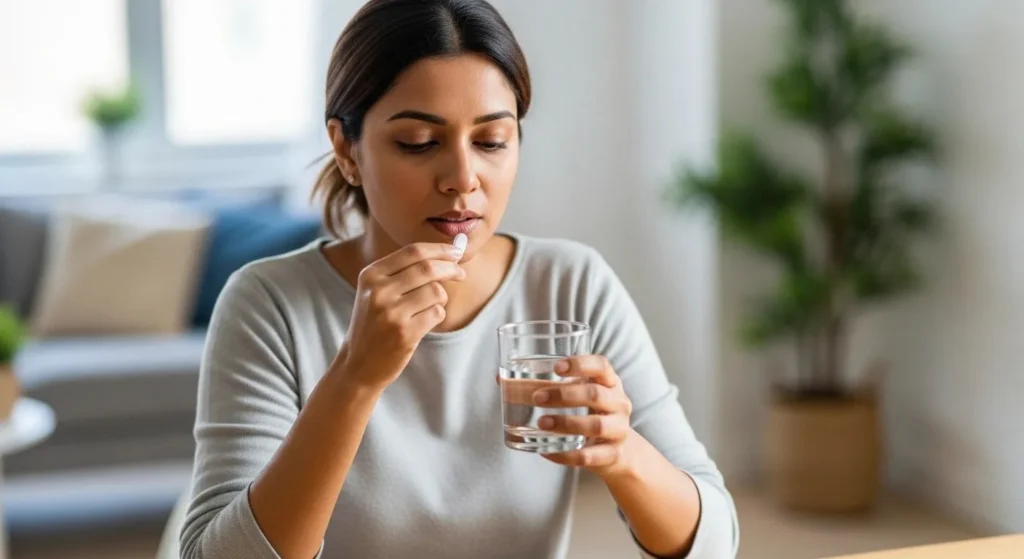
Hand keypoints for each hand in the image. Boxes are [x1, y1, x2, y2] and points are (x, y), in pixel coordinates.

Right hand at [332, 242, 465, 388]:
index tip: (457, 251)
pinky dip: (437, 315)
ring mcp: (391, 313)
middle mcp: (378, 291)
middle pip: (428, 268)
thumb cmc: (374, 323)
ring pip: (436, 291)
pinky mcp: (405, 333)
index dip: (440, 249)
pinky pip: (437, 313)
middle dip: (452, 268)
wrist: (357, 364)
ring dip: (441, 298)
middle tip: (461, 273)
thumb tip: (453, 250)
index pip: (413, 251)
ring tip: (429, 306)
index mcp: (371, 275)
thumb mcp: (377, 291)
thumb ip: (407, 270)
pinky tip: (424, 322)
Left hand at [532, 355, 635, 476]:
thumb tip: (501, 380)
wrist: (620, 452)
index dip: (580, 364)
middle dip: (564, 395)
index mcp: (609, 382)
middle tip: (537, 398)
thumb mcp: (578, 394)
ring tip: (541, 423)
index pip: (601, 366)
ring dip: (566, 423)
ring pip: (596, 425)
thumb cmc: (591, 413)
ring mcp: (618, 430)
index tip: (556, 367)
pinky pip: (589, 456)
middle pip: (595, 394)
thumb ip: (544, 386)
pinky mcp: (612, 455)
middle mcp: (618, 403)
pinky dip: (566, 455)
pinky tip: (546, 452)